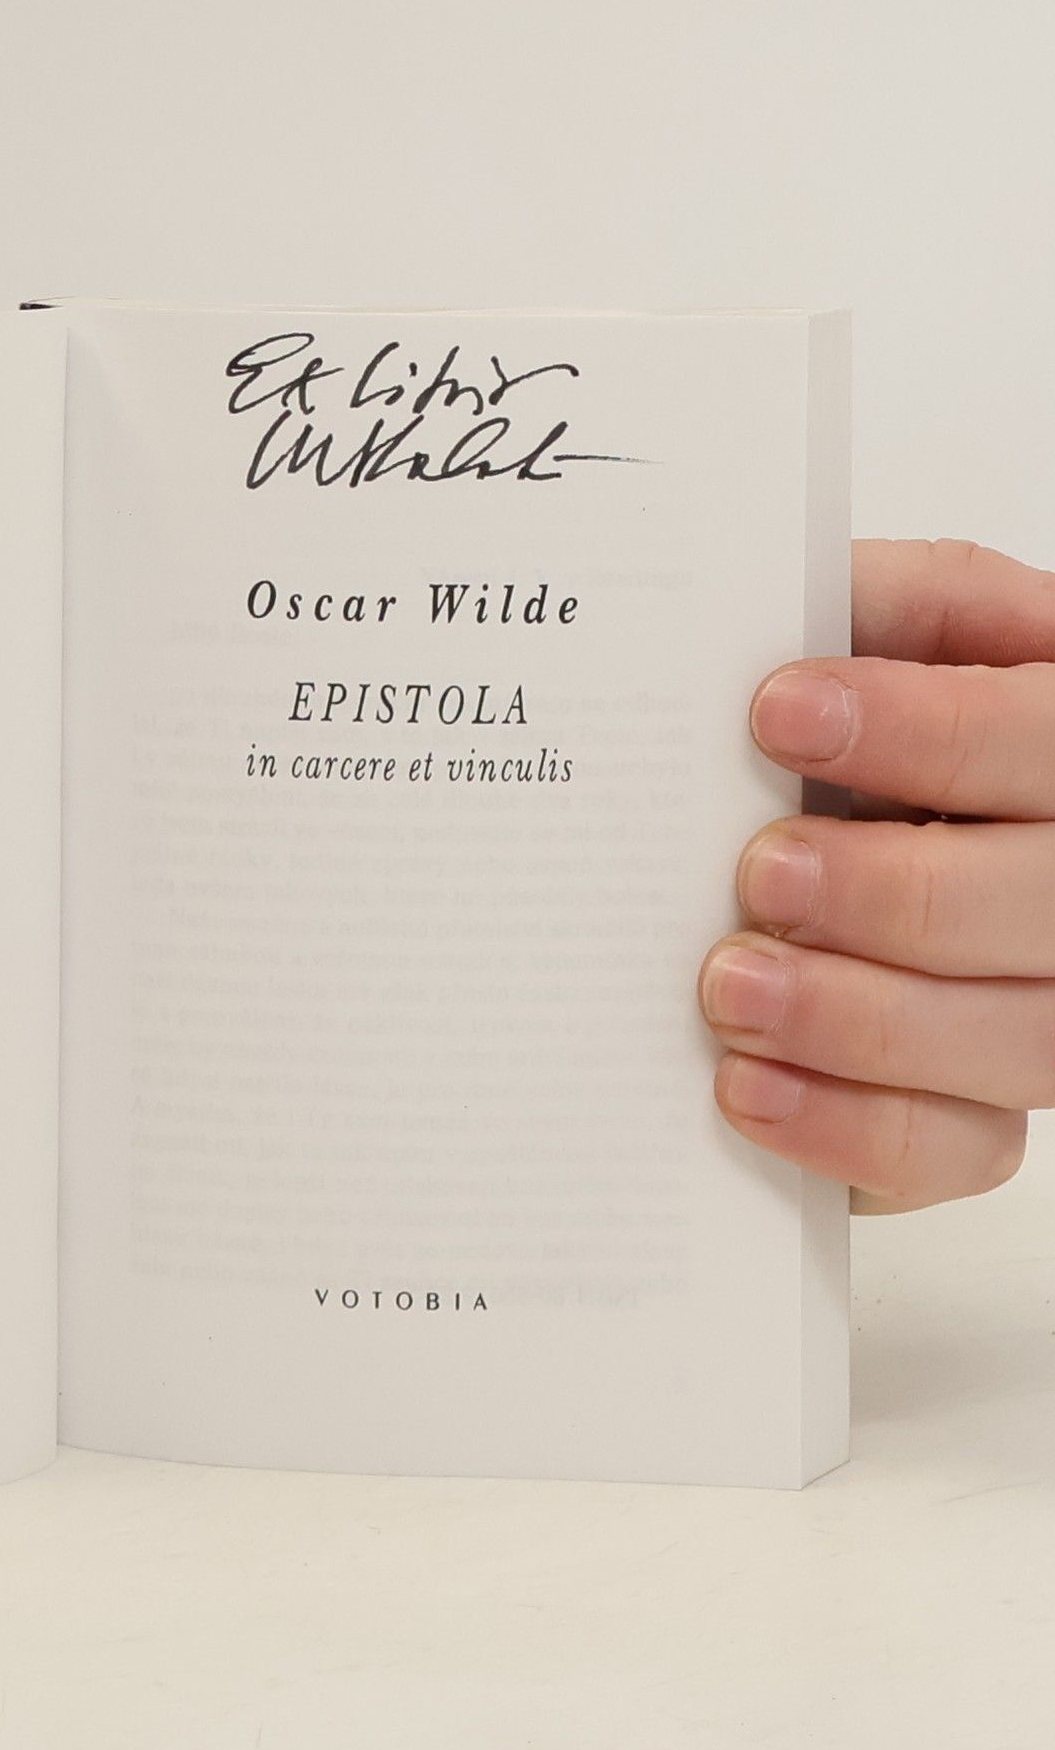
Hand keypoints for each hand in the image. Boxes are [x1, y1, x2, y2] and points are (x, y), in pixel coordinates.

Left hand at [700, 538, 1054, 1211]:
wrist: (803, 841)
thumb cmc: (838, 732)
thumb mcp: (859, 635)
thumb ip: (870, 603)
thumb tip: (798, 603)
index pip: (1046, 736)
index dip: (930, 727)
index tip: (778, 709)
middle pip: (1046, 901)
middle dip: (896, 890)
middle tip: (760, 870)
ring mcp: (1043, 1004)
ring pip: (1019, 1037)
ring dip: (861, 1016)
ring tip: (727, 984)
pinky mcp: (978, 1111)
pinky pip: (956, 1146)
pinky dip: (847, 1123)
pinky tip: (742, 1086)